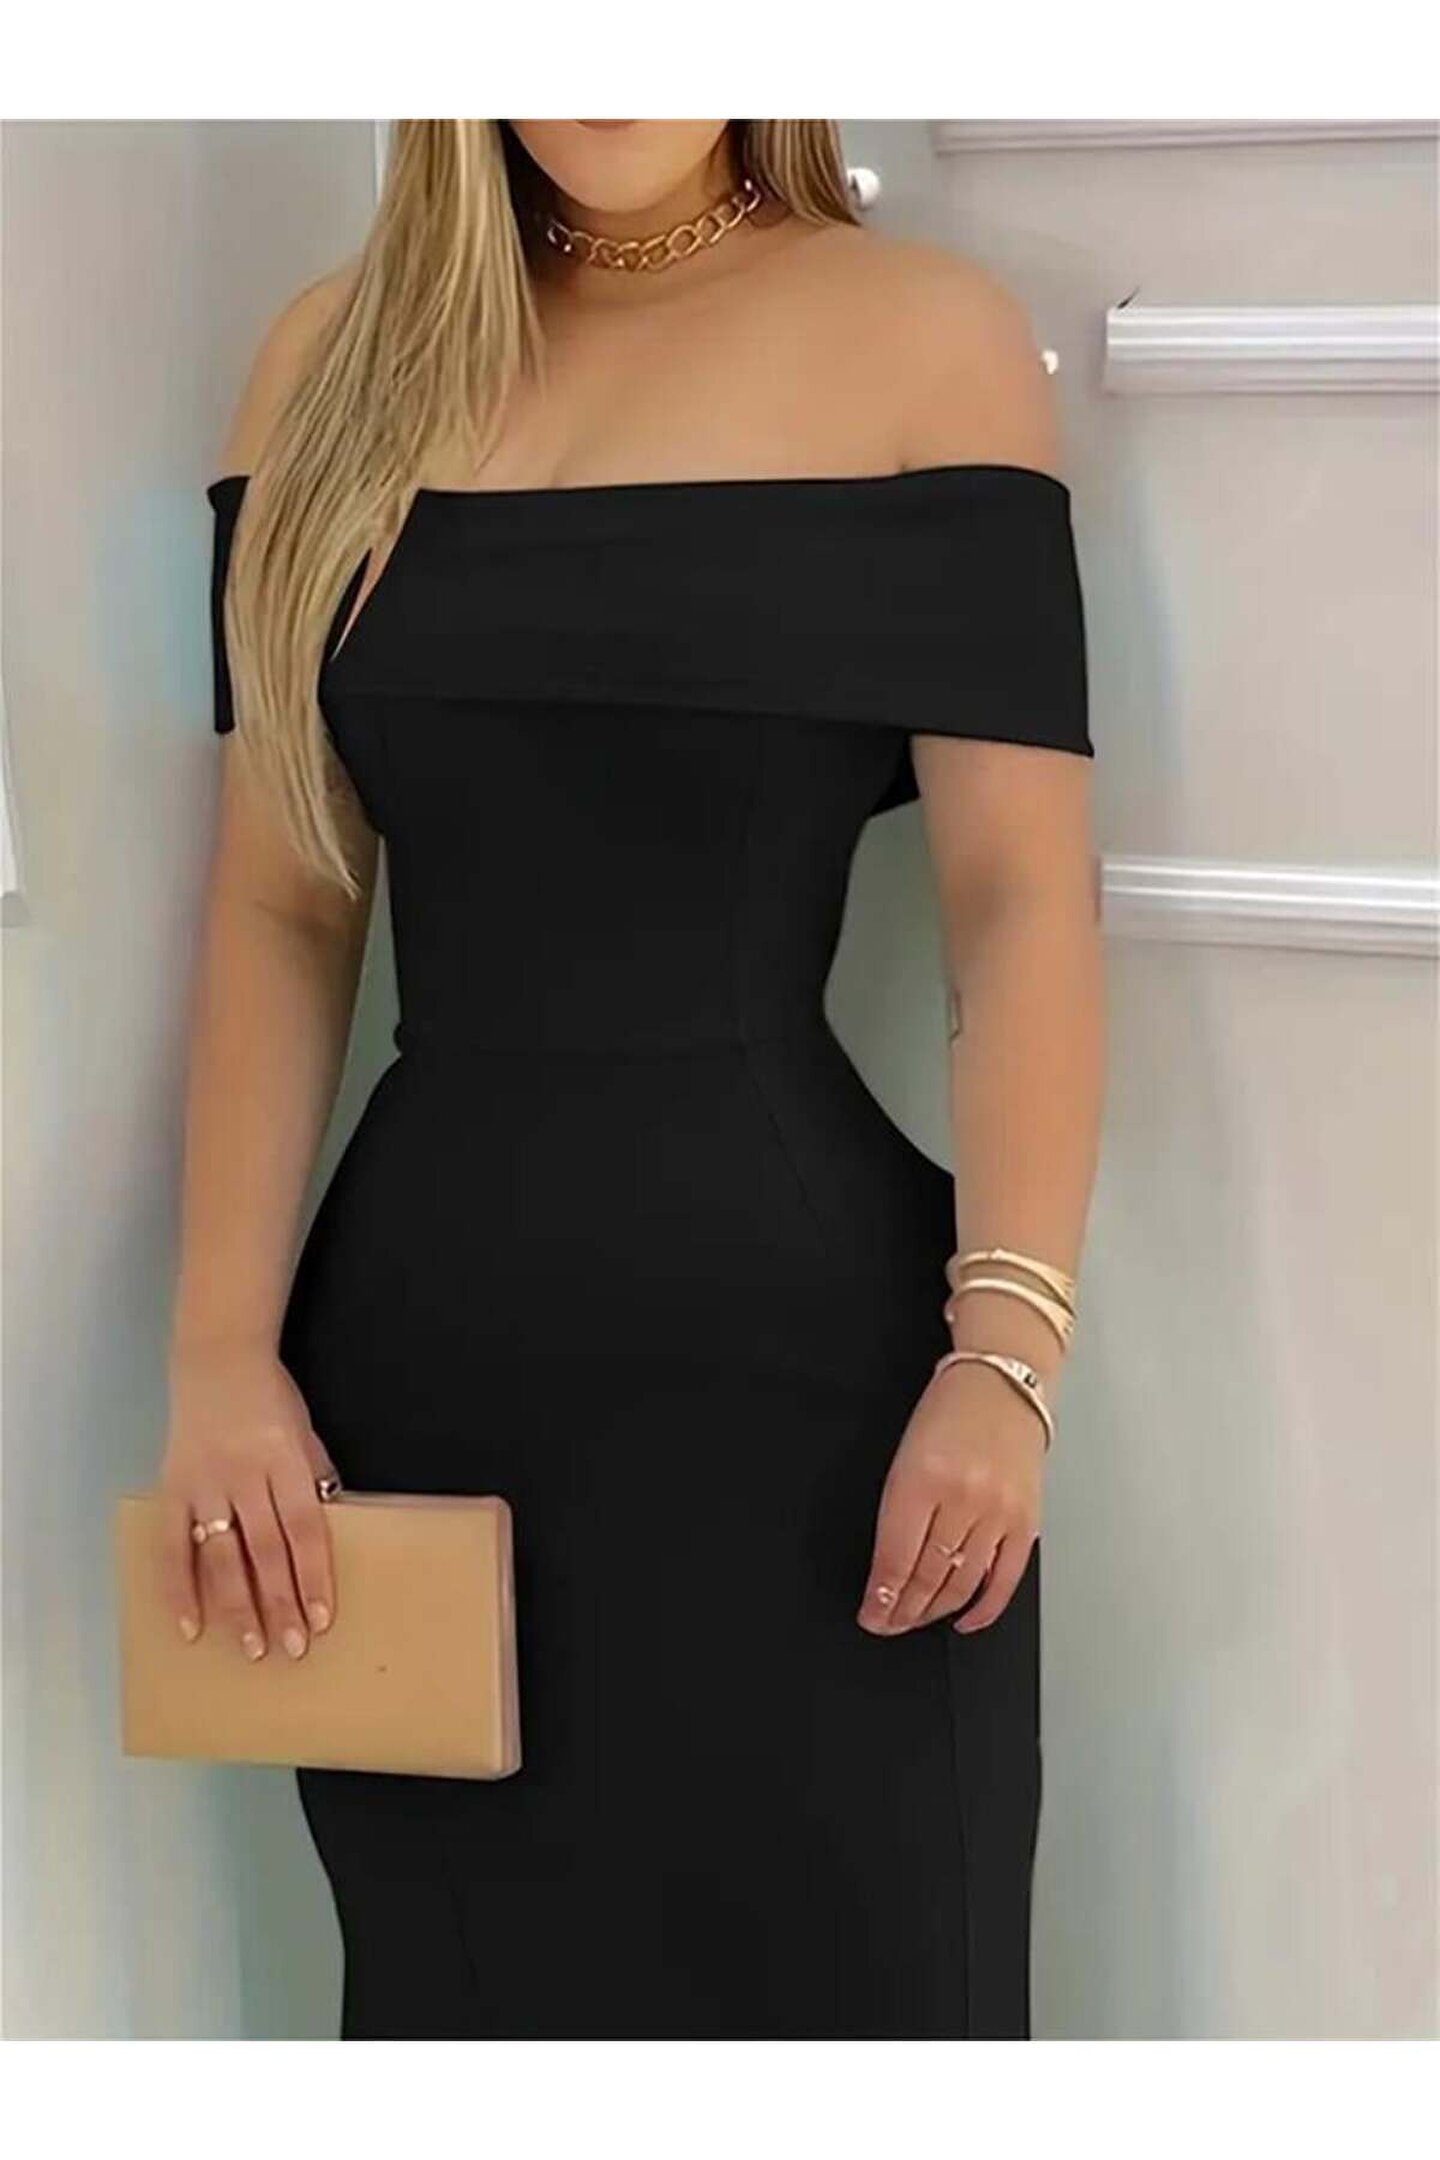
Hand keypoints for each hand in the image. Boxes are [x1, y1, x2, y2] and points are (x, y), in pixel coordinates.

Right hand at [160, 1339, 340, 1659]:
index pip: (305, 1528)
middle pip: (266, 1550)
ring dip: (237, 1606)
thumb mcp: (307, 1434)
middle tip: (292, 1648)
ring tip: (252, 1647)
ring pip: (221, 1555)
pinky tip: (191, 1625)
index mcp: (286, 1461)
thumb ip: (316, 1482)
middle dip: (281, 1603)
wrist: (217, 1359)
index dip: (314, 1575)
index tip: (323, 1618)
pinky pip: (173, 1546)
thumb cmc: (271, 1399)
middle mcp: (245, 1475)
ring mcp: (205, 1483)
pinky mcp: (173, 1488)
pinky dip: (179, 1588)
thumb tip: (329, 1537)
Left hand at [857, 1358, 1044, 1635]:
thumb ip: (896, 1511)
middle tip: (887, 1624)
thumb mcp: (904, 1454)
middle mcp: (963, 1498)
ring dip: (935, 1611)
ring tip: (915, 1622)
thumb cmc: (948, 1412)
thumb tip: (888, 1570)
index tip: (870, 1615)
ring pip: (963, 1583)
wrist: (1002, 1382)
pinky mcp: (1026, 1521)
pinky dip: (985, 1607)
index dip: (881, 1596)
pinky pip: (1006, 1578)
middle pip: (929, 1575)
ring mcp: (999, 1512)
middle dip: (903, 1610)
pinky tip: (965, 1621)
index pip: (896, 1557)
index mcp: (922, 1478)